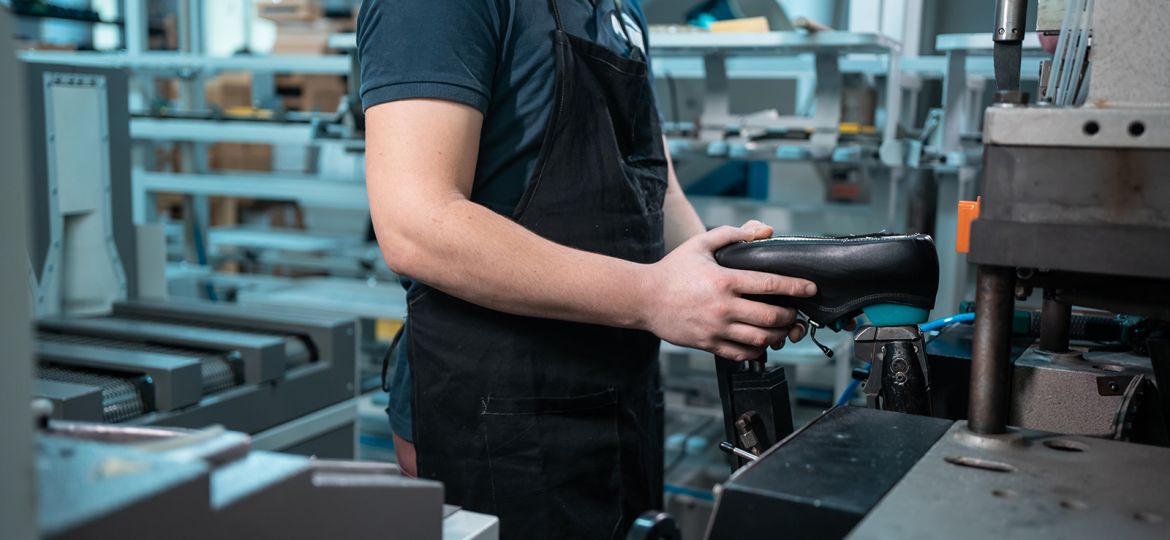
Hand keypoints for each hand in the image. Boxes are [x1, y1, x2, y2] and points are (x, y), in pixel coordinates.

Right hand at [638, 220, 816, 360]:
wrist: (643, 298)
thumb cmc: (672, 270)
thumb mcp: (700, 243)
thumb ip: (732, 234)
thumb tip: (762, 232)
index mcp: (724, 281)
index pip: (769, 285)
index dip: (795, 287)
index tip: (810, 288)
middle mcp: (723, 307)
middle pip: (770, 316)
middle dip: (790, 315)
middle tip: (794, 311)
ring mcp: (716, 329)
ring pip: (760, 339)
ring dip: (777, 334)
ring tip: (781, 328)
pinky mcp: (708, 344)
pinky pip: (742, 353)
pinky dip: (757, 349)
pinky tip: (760, 341)